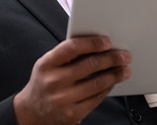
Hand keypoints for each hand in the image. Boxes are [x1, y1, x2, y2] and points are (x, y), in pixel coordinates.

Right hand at [13, 36, 131, 124]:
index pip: (72, 47)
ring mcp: (63, 99)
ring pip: (97, 83)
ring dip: (115, 74)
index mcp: (47, 64)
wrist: (32, 112)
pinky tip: (113, 82)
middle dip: (111, 58)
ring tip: (124, 69)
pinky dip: (108, 88)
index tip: (107, 41)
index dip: (92, 43)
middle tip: (123, 55)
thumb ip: (67, 55)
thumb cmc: (44, 83)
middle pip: (89, 65)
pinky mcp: (72, 114)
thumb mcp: (48, 65)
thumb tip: (97, 45)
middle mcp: (54, 81)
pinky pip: (96, 98)